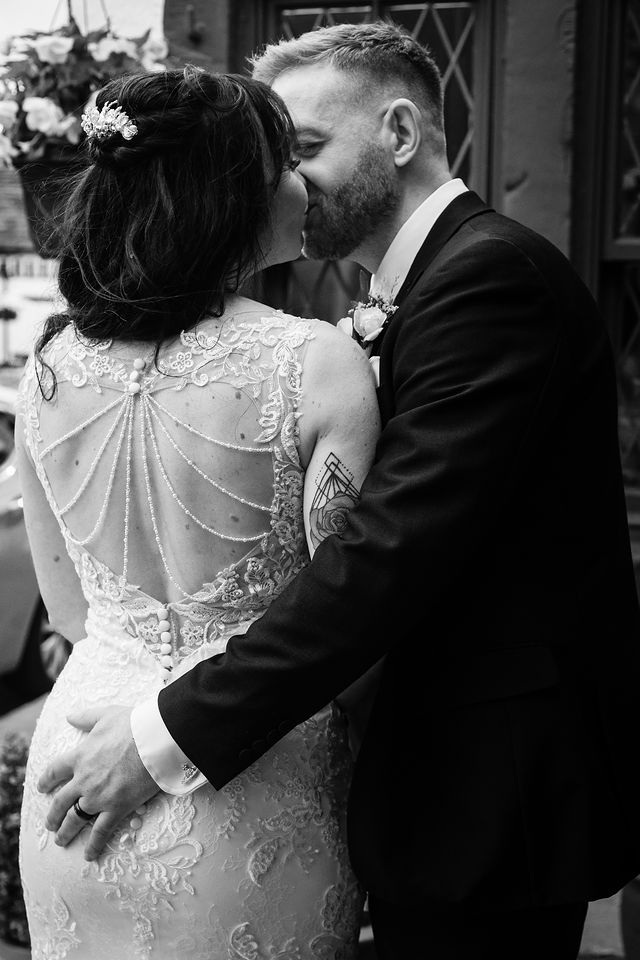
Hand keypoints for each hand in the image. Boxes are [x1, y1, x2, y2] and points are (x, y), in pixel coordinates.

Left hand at [38, 705, 158, 860]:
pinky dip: (93, 845)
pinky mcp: (116, 807)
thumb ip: (86, 717)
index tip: (42, 788)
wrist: (154, 739)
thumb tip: (70, 716)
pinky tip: (88, 855)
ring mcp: (98, 796)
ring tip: (61, 840)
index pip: (55, 771)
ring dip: (65, 832)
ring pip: (74, 820)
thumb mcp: (106, 715)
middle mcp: (84, 779)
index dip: (46, 781)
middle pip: (60, 802)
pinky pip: (101, 831)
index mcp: (80, 756)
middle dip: (52, 815)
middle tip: (50, 823)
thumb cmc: (132, 724)